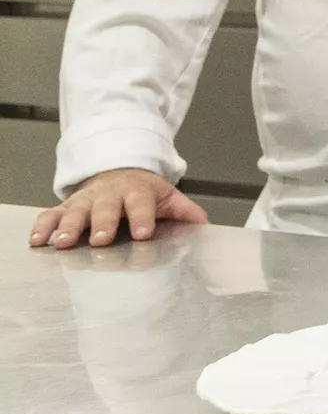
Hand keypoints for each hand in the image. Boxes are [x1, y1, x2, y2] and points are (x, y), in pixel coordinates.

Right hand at [29, 167, 207, 249]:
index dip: (142, 218)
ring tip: (63, 242)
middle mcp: (109, 195)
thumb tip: (203, 224)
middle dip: (102, 223)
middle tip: (100, 239)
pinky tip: (37, 239)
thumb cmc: (144, 191)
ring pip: (75, 211)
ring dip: (68, 226)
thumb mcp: (167, 197)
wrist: (119, 172)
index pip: (141, 205)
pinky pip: (51, 214)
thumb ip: (184, 210)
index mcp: (137, 192)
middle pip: (106, 209)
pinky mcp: (67, 206)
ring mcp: (86, 200)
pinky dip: (43, 226)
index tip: (143, 234)